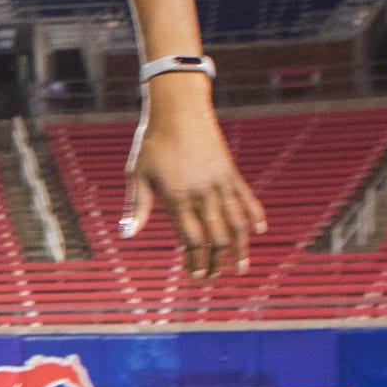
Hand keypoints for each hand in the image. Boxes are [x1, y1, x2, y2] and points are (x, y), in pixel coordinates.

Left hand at [120, 95, 264, 279]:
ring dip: (240, 246)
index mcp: (178, 196)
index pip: (191, 237)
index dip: (195, 259)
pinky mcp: (231, 171)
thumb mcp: (138, 175)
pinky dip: (254, 214)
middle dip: (216, 260)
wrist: (179, 109)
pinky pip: (247, 197)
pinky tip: (260, 229)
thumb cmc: (152, 143)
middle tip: (214, 277)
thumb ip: (136, 207)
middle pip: (216, 234)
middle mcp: (203, 192)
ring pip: (236, 221)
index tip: (196, 275)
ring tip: (242, 267)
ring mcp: (220, 182)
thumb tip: (126, 235)